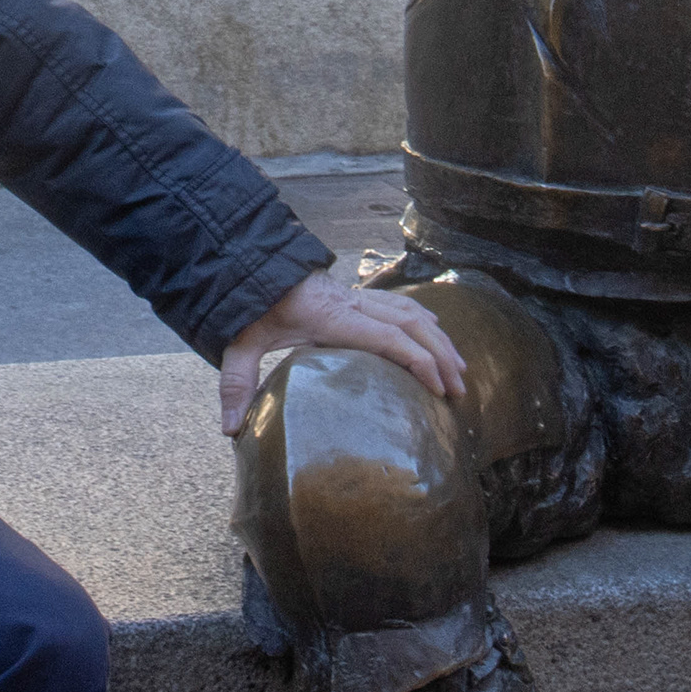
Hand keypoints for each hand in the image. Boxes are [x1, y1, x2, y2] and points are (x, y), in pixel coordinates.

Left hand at [216, 267, 467, 434]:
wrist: (250, 260)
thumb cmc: (250, 305)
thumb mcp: (240, 344)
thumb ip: (236, 385)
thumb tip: (229, 431)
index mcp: (335, 319)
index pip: (390, 338)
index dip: (421, 362)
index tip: (440, 388)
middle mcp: (354, 305)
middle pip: (412, 326)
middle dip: (441, 357)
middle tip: (460, 389)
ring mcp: (357, 298)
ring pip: (411, 314)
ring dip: (438, 340)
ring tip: (460, 370)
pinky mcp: (355, 295)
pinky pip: (400, 305)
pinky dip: (423, 321)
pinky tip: (437, 333)